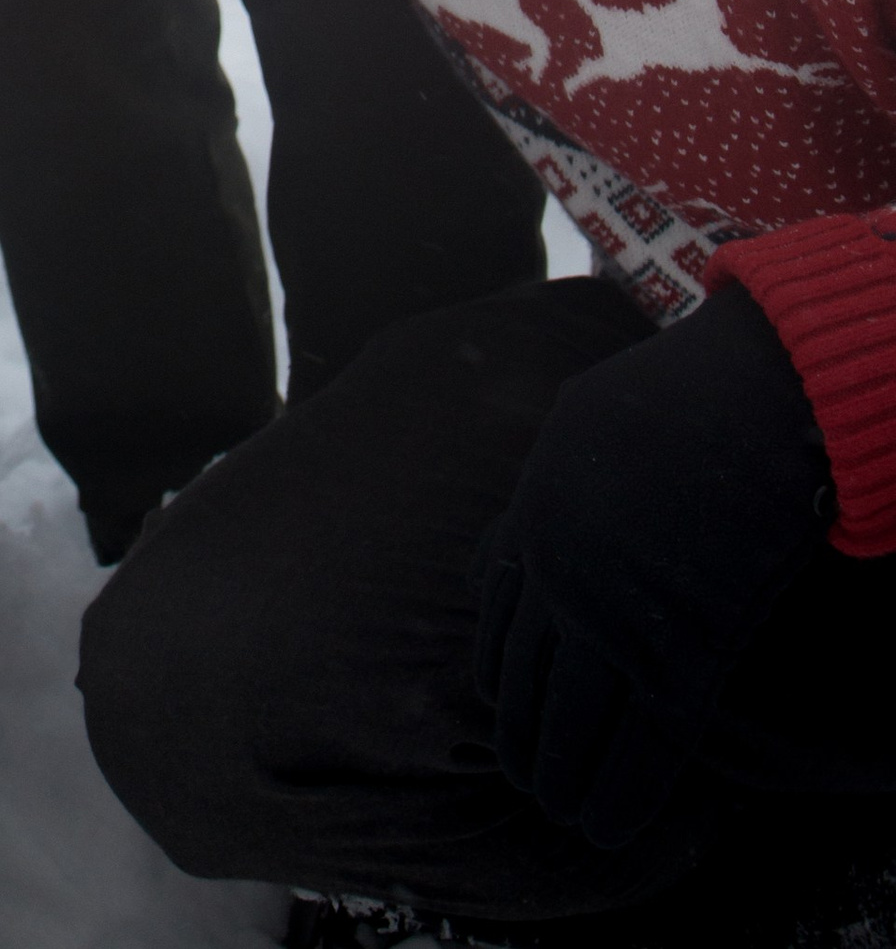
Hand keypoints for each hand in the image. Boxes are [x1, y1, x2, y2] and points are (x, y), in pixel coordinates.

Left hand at [473, 283, 830, 848]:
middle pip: (525, 676)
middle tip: (523, 775)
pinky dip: (623, 791)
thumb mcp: (578, 422)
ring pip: (571, 721)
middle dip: (522, 733)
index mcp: (535, 519)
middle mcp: (559, 579)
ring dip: (562, 775)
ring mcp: (613, 622)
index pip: (498, 612)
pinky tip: (609, 827)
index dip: (495, 667)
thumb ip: (552, 477)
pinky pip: (641, 744)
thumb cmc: (671, 402)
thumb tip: (537, 506)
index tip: (493, 700)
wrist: (734, 409)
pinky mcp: (676, 657)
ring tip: (561, 810)